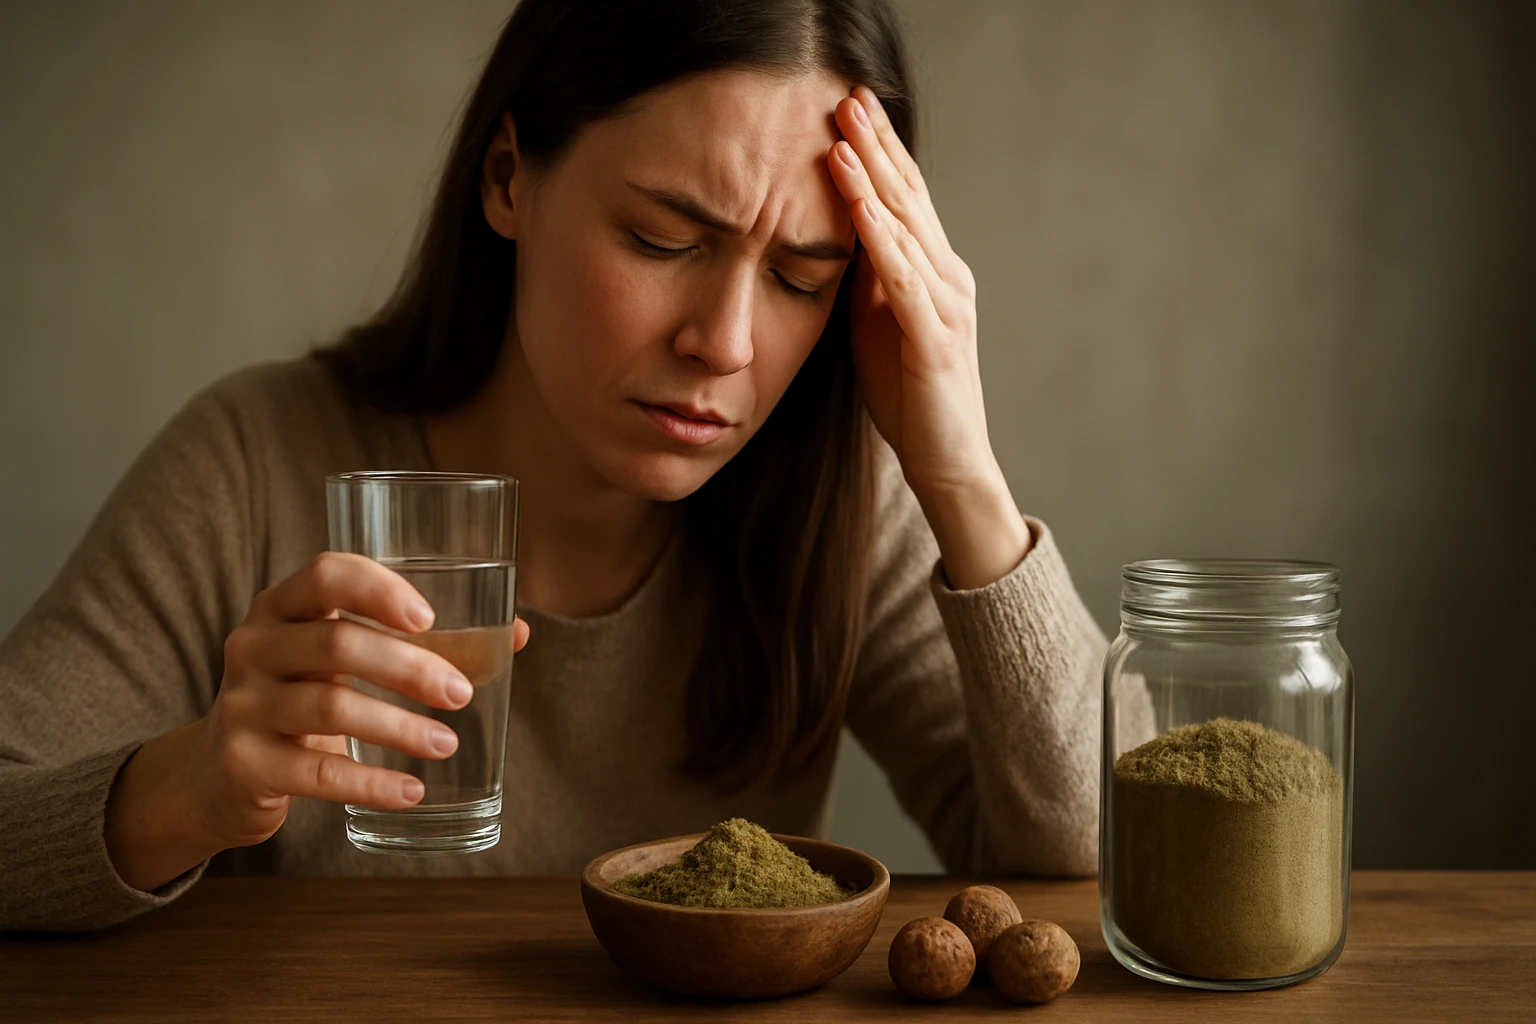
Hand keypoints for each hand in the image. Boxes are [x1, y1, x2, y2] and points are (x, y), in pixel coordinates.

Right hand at [104, 552, 529, 889]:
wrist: (216, 773)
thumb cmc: (304, 699)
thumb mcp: (345, 663)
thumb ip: (423, 642)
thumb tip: (517, 633)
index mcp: (283, 606)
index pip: (325, 574)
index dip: (377, 589)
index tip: (430, 617)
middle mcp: (254, 645)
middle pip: (337, 644)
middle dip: (410, 668)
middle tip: (462, 695)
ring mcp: (242, 704)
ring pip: (330, 707)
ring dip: (399, 727)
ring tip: (447, 743)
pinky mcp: (242, 762)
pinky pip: (316, 774)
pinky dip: (372, 782)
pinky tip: (412, 791)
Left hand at [826, 88, 1031, 587]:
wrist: (946, 462)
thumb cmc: (909, 397)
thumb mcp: (876, 325)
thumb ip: (865, 279)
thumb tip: (835, 234)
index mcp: (931, 272)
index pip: (903, 198)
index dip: (877, 151)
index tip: (848, 107)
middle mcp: (947, 277)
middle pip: (909, 198)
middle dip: (876, 145)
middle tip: (848, 95)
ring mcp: (946, 306)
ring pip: (908, 230)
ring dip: (873, 181)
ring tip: (842, 135)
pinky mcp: (936, 340)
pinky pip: (904, 281)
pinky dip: (882, 241)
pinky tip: (861, 209)